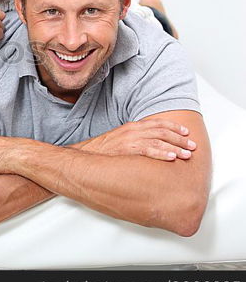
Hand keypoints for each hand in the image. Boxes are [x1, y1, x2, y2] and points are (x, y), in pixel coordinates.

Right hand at [78, 119, 195, 160]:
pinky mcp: (127, 150)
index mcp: (133, 127)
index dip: (174, 127)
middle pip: (162, 132)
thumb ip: (135, 138)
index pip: (158, 123)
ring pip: (159, 141)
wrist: (87, 154)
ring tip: (187, 154)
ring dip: (175, 147)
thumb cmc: (104, 149)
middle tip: (192, 145)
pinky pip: (148, 151)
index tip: (186, 132)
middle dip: (180, 138)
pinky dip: (162, 154)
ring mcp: (130, 140)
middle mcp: (133, 131)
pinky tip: (172, 158)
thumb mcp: (121, 138)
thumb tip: (151, 144)